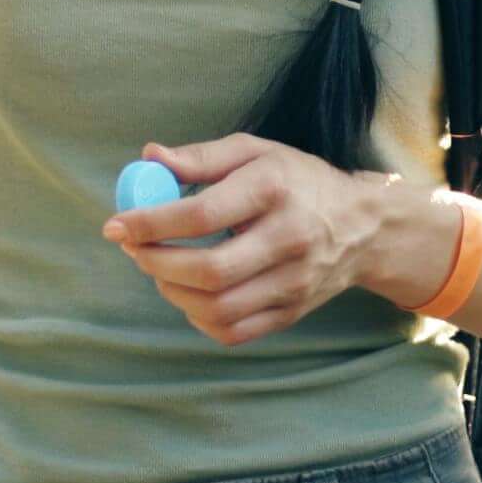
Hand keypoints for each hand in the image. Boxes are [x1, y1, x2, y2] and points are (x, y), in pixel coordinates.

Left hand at [100, 133, 399, 346]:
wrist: (364, 227)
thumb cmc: (297, 181)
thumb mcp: (255, 152)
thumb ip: (201, 156)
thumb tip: (149, 158)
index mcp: (273, 190)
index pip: (203, 214)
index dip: (150, 222)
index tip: (116, 224)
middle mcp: (289, 239)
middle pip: (209, 270)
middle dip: (156, 263)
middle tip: (134, 248)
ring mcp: (294, 283)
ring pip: (218, 308)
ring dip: (172, 292)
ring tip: (158, 268)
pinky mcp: (292, 312)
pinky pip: (234, 330)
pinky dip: (198, 317)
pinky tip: (188, 293)